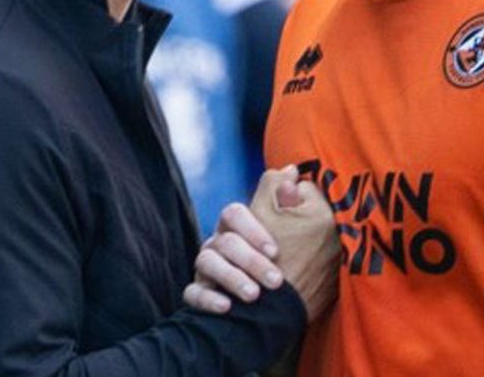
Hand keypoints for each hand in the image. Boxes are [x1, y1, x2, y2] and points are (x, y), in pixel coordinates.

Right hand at [184, 166, 338, 320]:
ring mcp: (206, 268)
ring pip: (206, 263)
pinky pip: (192, 293)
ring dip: (232, 278)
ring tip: (254, 296)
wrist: (276, 311)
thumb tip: (291, 170)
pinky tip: (227, 307)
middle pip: (225, 241)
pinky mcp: (199, 293)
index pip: (234, 213)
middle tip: (275, 282)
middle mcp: (218, 243)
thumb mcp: (290, 230)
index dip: (253, 229)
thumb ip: (286, 201)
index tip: (276, 251)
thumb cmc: (285, 264)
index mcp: (238, 226)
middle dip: (250, 260)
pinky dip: (207, 299)